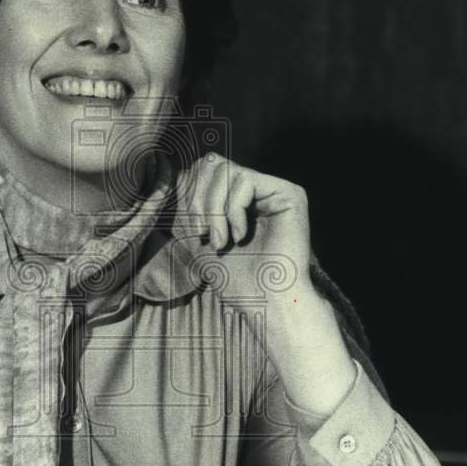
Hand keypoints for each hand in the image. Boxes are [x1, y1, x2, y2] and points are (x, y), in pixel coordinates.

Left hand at [177, 153, 355, 412]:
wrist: (264, 302)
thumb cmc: (233, 278)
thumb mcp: (196, 237)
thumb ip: (187, 204)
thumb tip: (176, 173)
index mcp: (234, 197)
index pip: (201, 170)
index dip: (187, 195)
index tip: (191, 232)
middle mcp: (256, 189)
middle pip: (211, 163)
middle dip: (197, 200)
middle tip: (201, 234)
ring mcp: (273, 189)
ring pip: (225, 169)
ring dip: (213, 209)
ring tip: (220, 241)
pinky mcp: (289, 193)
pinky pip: (245, 180)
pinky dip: (233, 210)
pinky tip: (240, 236)